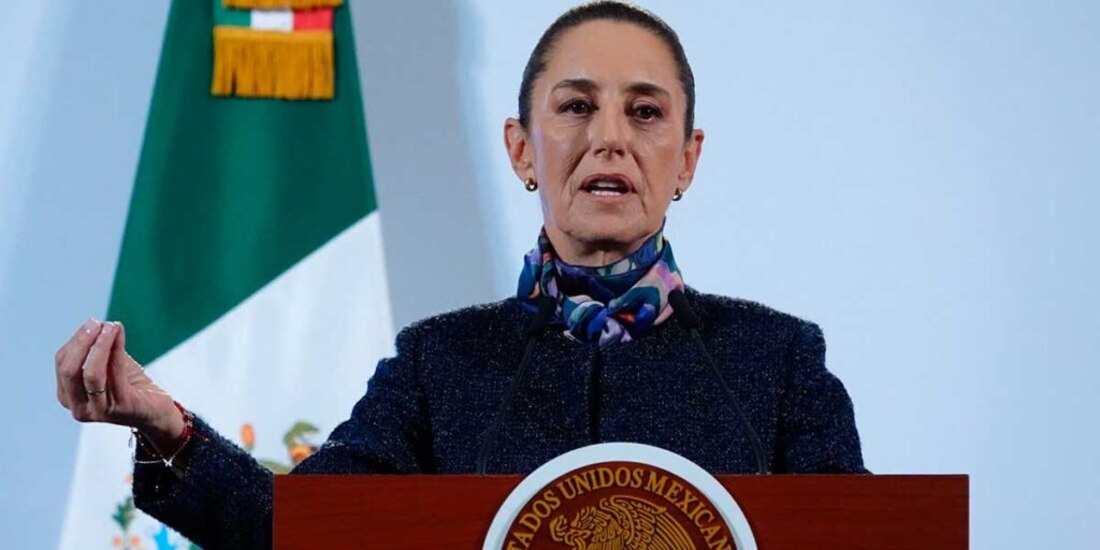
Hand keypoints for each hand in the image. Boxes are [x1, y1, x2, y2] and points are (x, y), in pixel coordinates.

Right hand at [55, 319, 183, 450]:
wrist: (156, 411)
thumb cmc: (130, 386)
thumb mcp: (108, 365)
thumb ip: (98, 350)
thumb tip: (98, 325)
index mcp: (68, 396)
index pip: (63, 363)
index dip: (76, 340)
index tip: (93, 323)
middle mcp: (78, 408)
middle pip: (69, 370)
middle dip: (82, 342)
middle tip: (96, 323)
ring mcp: (98, 411)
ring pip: (91, 374)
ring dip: (100, 345)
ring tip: (111, 326)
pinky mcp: (121, 408)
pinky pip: (115, 375)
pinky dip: (116, 351)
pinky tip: (120, 335)